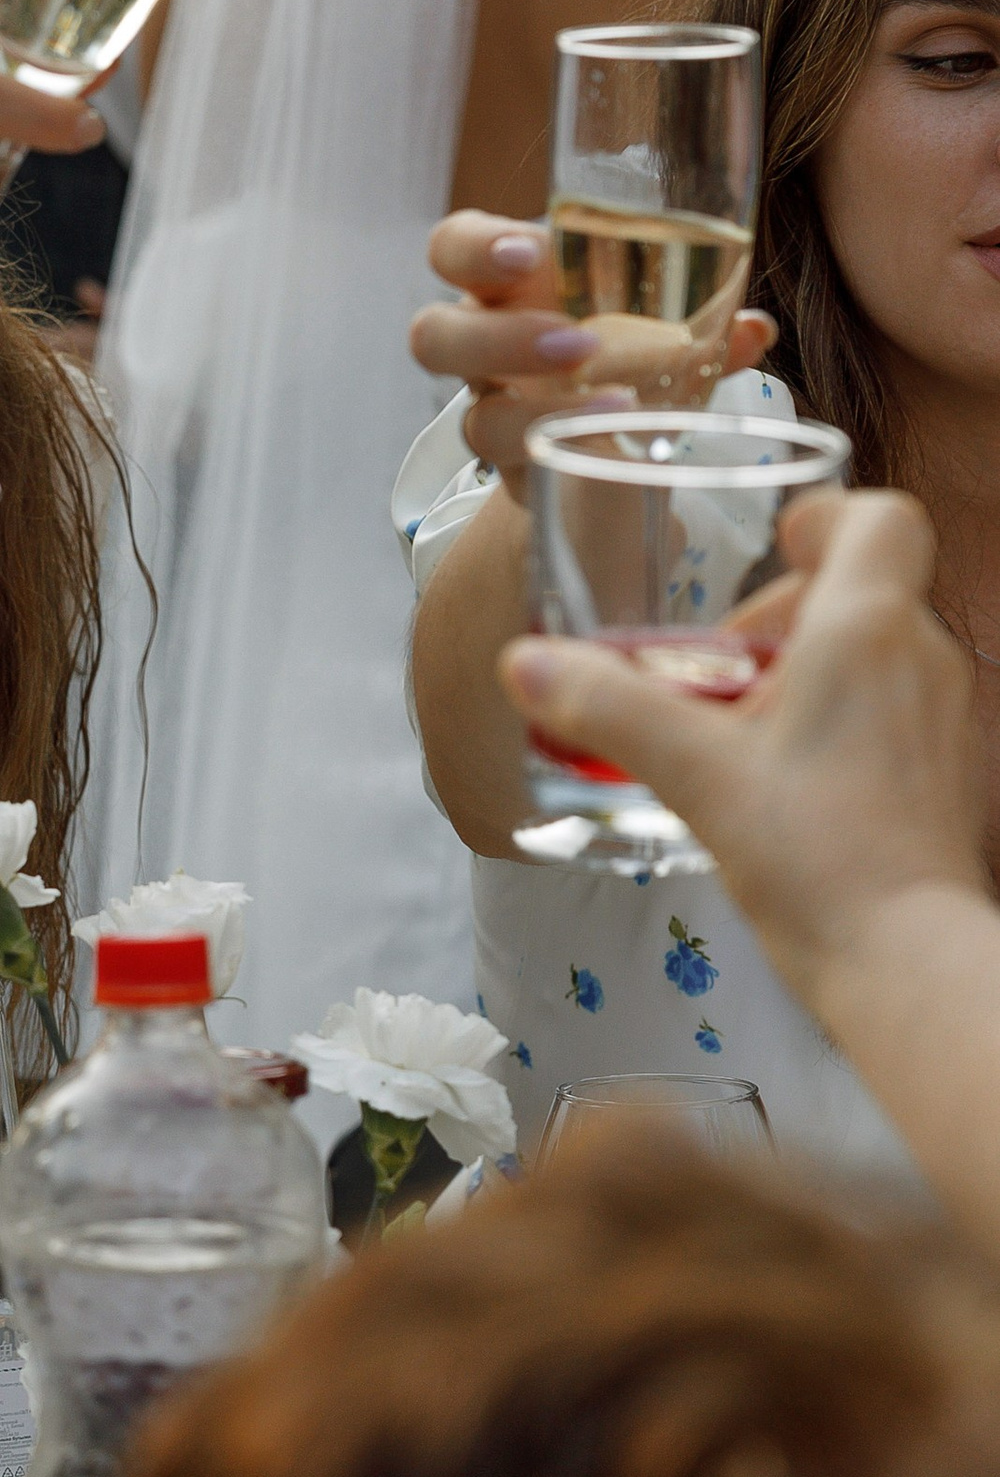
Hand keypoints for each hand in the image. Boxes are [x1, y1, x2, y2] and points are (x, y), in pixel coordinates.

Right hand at [409, 212, 770, 503]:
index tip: (530, 253)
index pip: (453, 250)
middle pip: (434, 337)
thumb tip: (752, 328)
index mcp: (503, 290)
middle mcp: (482, 354)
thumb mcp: (655, 321)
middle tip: (574, 345)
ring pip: (474, 423)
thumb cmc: (621, 353)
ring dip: (539, 414)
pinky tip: (640, 457)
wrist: (604, 447)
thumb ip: (698, 320)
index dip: (475, 248)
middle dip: (496, 338)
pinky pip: (534, 477)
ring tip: (619, 408)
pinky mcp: (524, 479)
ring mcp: (496, 420)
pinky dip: (594, 462)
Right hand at [499, 490, 985, 1001]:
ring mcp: (946, 721)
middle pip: (862, 592)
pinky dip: (839, 724)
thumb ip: (607, 707)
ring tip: (740, 733)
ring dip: (808, 672)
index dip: (828, 516)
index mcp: (867, 629)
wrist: (904, 960)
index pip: (880, 518)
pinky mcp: (947, 777)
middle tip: (720, 672)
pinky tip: (784, 785)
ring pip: (878, 656)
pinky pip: (893, 716)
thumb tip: (527, 663)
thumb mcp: (693, 774)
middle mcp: (922, 660)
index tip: (777, 541)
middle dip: (784, 616)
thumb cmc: (820, 859)